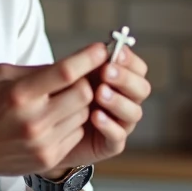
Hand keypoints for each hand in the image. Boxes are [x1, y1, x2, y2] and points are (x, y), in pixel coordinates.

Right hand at [0, 43, 109, 186]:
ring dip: (77, 106)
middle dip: (84, 84)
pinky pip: (75, 134)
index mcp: (20, 93)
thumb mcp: (0, 77)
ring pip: (83, 115)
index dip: (88, 59)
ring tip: (57, 104)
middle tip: (76, 81)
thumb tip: (71, 64)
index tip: (101, 49)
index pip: (65, 73)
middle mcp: (33, 119)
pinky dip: (70, 125)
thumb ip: (35, 70)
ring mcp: (43, 142)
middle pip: (84, 94)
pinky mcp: (48, 158)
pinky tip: (52, 123)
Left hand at [49, 44, 150, 172]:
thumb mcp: (73, 75)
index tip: (115, 53)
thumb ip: (88, 62)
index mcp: (122, 80)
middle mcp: (127, 100)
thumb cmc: (63, 94)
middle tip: (106, 72)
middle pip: (142, 89)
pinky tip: (96, 116)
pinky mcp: (111, 144)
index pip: (138, 68)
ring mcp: (121, 123)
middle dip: (125, 79)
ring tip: (99, 93)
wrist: (49, 127)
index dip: (129, 61)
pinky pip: (118, 137)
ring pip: (134, 112)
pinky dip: (110, 126)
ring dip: (118, 101)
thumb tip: (102, 47)